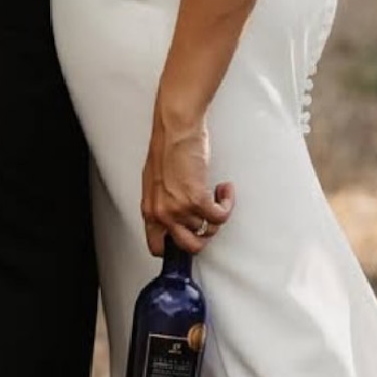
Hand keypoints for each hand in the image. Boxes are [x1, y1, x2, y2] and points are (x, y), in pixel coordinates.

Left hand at [142, 98, 234, 256]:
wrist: (175, 129)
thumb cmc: (166, 147)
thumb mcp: (156, 183)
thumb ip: (163, 203)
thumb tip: (176, 216)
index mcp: (149, 210)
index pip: (157, 247)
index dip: (176, 247)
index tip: (188, 237)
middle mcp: (162, 214)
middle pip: (188, 246)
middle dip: (203, 237)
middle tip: (209, 222)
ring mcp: (179, 209)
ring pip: (207, 228)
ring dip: (216, 212)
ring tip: (216, 194)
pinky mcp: (197, 199)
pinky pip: (219, 216)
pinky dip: (226, 205)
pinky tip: (224, 191)